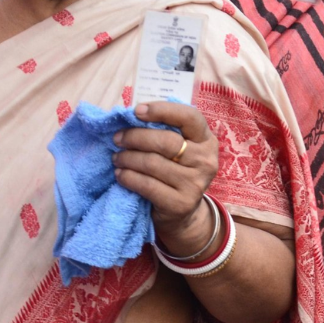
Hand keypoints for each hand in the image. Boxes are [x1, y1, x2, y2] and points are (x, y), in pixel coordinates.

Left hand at [113, 102, 218, 254]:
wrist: (182, 212)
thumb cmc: (174, 171)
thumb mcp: (179, 150)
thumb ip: (164, 131)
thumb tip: (132, 115)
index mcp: (206, 141)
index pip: (189, 117)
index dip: (162, 110)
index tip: (137, 111)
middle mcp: (206, 161)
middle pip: (166, 141)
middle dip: (136, 137)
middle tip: (117, 139)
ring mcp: (195, 184)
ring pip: (153, 163)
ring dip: (128, 158)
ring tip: (117, 158)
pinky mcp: (180, 203)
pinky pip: (147, 185)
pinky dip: (128, 177)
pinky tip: (120, 174)